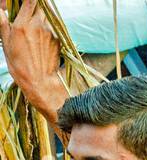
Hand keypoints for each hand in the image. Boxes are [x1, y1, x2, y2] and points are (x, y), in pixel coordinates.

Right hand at [0, 2, 65, 121]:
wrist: (40, 81)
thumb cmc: (19, 64)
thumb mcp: (6, 42)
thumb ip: (2, 22)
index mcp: (23, 24)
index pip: (30, 1)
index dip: (29, 0)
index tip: (26, 1)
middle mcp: (39, 25)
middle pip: (41, 5)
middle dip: (36, 6)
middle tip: (30, 12)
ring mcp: (50, 32)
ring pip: (48, 15)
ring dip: (42, 15)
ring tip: (35, 27)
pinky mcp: (58, 39)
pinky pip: (53, 27)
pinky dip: (48, 27)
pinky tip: (41, 37)